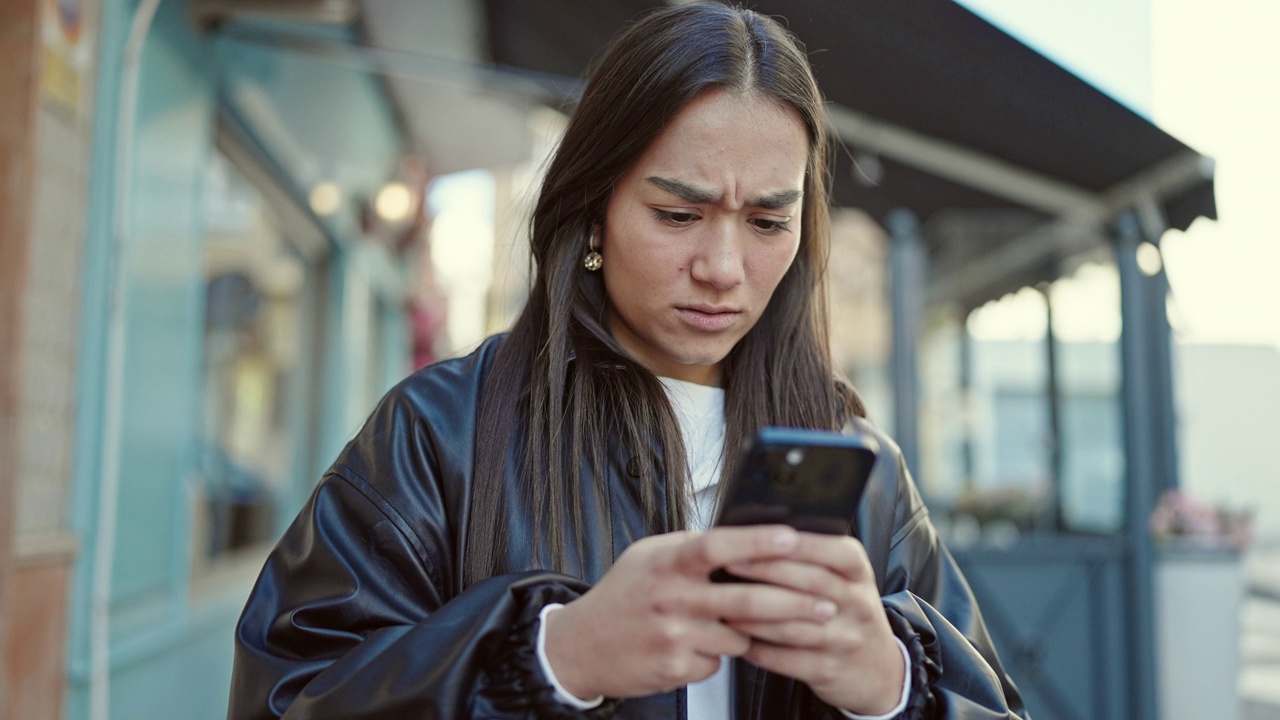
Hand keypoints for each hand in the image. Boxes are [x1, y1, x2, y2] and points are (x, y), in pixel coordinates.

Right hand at [543, 525, 840, 698]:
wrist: (581, 646)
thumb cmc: (622, 595)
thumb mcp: (649, 557)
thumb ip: (692, 549)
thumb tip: (744, 535)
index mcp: (667, 562)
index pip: (719, 546)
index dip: (758, 541)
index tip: (792, 537)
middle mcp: (670, 598)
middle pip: (745, 600)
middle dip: (794, 604)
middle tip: (826, 604)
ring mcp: (673, 636)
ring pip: (739, 636)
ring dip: (750, 632)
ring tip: (741, 623)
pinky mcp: (675, 669)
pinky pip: (718, 662)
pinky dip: (717, 654)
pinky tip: (695, 645)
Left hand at [723, 534, 903, 714]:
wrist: (879, 670)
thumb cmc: (847, 611)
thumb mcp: (845, 579)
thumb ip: (812, 558)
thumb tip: (758, 535)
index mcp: (859, 572)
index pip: (831, 551)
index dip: (794, 545)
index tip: (755, 537)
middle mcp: (857, 604)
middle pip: (810, 582)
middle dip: (765, 570)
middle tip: (728, 563)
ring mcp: (846, 640)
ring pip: (793, 625)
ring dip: (753, 615)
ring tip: (723, 604)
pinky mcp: (829, 670)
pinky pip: (787, 659)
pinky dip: (758, 648)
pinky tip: (737, 639)